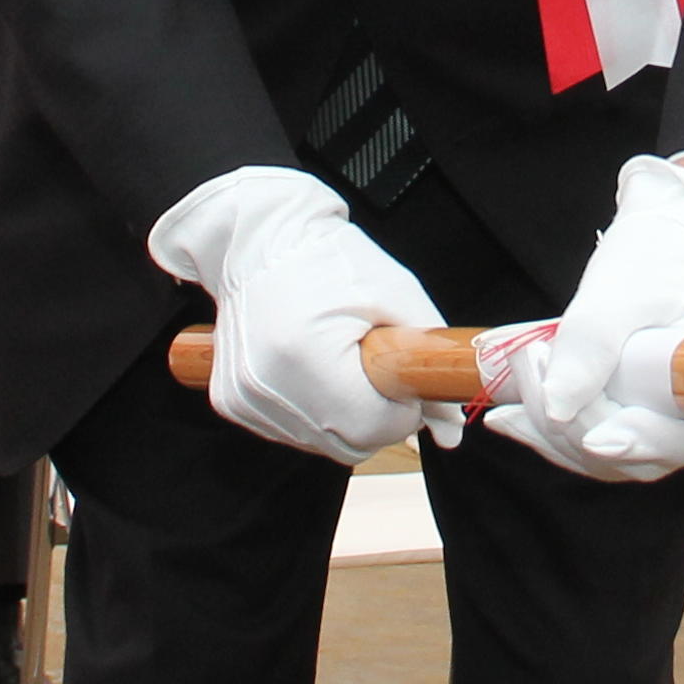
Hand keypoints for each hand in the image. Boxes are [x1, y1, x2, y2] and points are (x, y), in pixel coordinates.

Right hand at [150, 165, 447, 465]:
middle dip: (377, 418)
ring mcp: (244, 398)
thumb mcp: (396, 296)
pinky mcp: (233, 402)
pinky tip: (316, 373)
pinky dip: (316, 412)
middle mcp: (266, 385)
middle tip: (378, 372)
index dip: (402, 410)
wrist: (259, 240)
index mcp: (306, 355)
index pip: (373, 426)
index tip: (404, 381)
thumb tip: (451, 431)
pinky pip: (293, 431)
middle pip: (347, 443)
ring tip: (341, 363)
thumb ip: (430, 362)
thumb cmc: (327, 257)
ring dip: (346, 417)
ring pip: (321, 442)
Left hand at [493, 153, 683, 483]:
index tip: (593, 438)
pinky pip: (583, 446)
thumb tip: (557, 408)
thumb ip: (595, 342)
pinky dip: (544, 428)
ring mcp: (660, 431)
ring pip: (600, 458)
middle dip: (573, 419)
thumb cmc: (663, 257)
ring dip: (549, 424)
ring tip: (521, 364)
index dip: (646, 442)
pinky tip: (509, 413)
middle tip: (531, 357)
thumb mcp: (629, 287)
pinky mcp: (627, 425)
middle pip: (635, 455)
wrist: (662, 247)